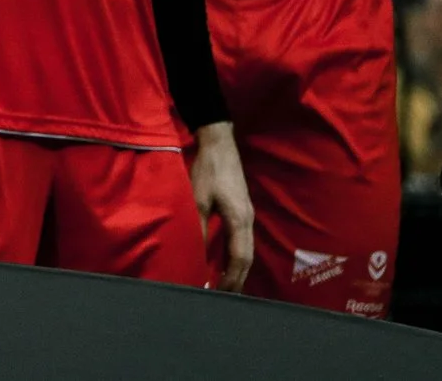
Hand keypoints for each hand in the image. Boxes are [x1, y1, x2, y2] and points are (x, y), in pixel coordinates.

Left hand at [192, 122, 255, 291]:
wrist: (219, 145)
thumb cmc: (207, 170)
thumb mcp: (197, 199)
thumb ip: (198, 227)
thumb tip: (193, 254)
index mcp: (240, 220)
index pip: (239, 259)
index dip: (231, 279)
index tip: (219, 293)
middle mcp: (248, 220)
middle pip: (247, 258)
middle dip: (236, 279)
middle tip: (222, 297)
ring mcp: (248, 215)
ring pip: (246, 250)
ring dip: (237, 269)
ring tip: (224, 285)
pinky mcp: (243, 210)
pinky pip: (242, 240)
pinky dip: (235, 255)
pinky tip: (224, 261)